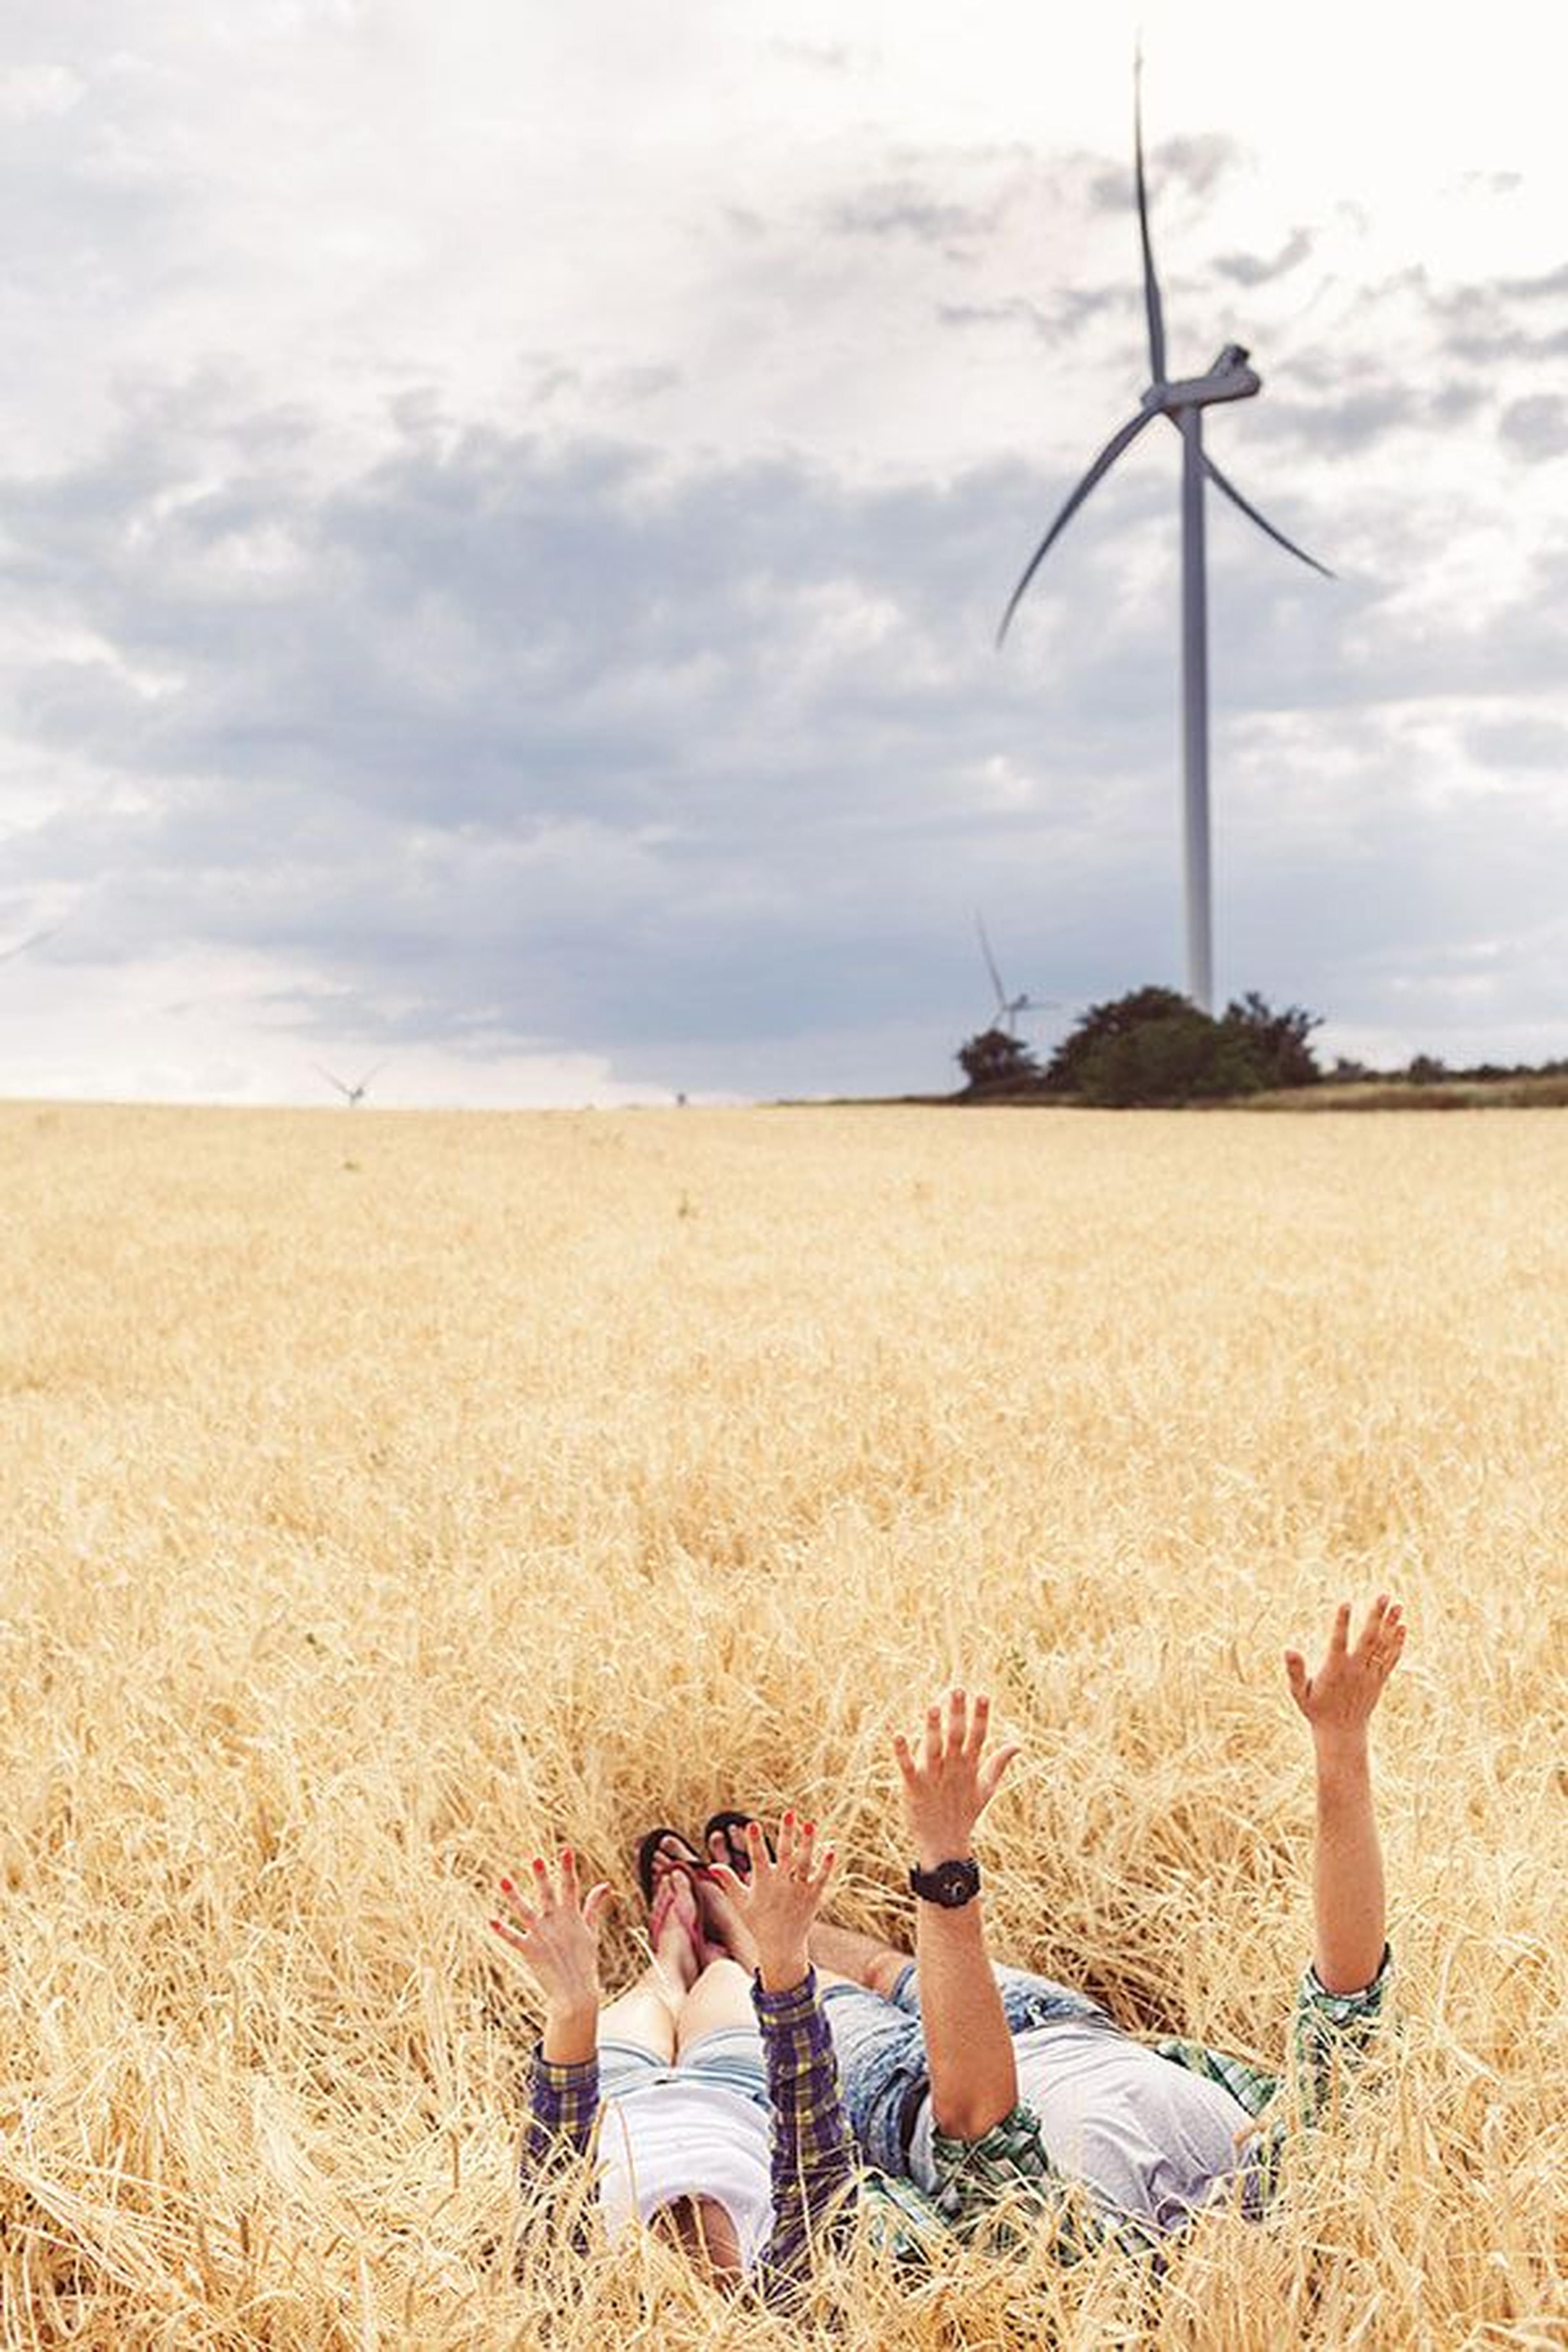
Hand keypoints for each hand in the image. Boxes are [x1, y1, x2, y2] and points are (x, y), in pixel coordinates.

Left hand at [491, 1848, 612, 2027]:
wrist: (575, 1992)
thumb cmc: (585, 1961)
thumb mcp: (591, 1931)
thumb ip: (594, 1907)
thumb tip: (605, 1885)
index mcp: (572, 1916)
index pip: (571, 1887)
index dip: (567, 1868)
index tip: (565, 1850)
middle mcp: (556, 1922)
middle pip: (547, 1894)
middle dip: (542, 1876)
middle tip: (534, 1858)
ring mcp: (542, 1935)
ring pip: (525, 1911)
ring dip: (513, 1896)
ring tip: (503, 1881)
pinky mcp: (530, 1950)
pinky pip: (513, 1938)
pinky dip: (502, 1930)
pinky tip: (490, 1920)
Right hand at [710, 1811, 835, 1992]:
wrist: (781, 1947)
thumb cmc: (758, 1922)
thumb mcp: (740, 1903)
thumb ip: (729, 1881)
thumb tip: (712, 1865)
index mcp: (763, 1884)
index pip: (757, 1859)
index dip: (754, 1842)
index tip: (752, 1824)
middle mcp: (782, 1885)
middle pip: (785, 1855)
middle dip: (787, 1833)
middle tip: (789, 1812)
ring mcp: (799, 1890)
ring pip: (805, 1863)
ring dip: (808, 1844)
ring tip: (810, 1824)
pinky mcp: (813, 1896)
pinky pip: (821, 1878)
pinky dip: (826, 1865)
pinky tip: (831, 1849)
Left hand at [894, 1688, 1020, 1870]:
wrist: (944, 1845)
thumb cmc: (965, 1813)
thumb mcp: (986, 1788)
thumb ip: (999, 1764)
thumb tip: (1018, 1745)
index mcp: (969, 1767)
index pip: (978, 1737)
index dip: (981, 1717)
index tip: (983, 1695)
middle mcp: (953, 1770)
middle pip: (956, 1737)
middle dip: (957, 1714)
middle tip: (957, 1689)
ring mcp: (933, 1779)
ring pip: (934, 1749)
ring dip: (933, 1729)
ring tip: (933, 1707)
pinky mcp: (914, 1788)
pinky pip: (908, 1768)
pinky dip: (903, 1753)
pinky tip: (897, 1735)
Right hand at [1285, 1596, 1405, 1749]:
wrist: (1342, 1733)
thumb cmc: (1317, 1709)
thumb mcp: (1299, 1692)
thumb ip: (1296, 1671)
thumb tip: (1288, 1649)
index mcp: (1335, 1670)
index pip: (1338, 1641)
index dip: (1342, 1622)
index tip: (1346, 1602)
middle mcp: (1356, 1670)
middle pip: (1369, 1639)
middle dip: (1376, 1616)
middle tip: (1383, 1595)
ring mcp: (1370, 1675)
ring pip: (1383, 1646)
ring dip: (1390, 1624)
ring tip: (1398, 1604)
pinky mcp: (1379, 1680)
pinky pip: (1391, 1659)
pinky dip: (1397, 1643)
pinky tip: (1402, 1627)